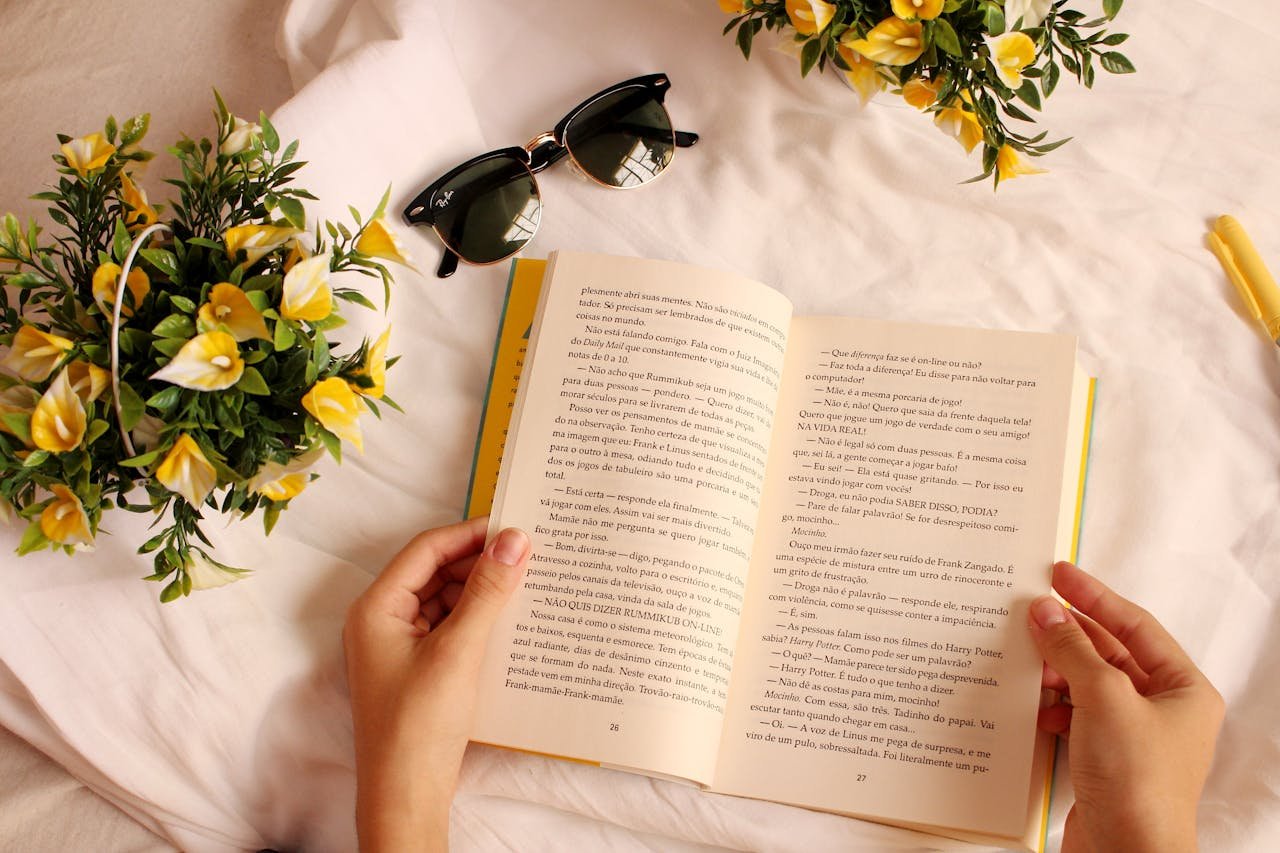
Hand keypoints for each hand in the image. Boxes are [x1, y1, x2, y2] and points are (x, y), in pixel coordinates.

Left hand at [343, 516, 530, 852]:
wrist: (406, 795)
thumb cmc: (419, 725)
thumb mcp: (459, 650)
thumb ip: (487, 592)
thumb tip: (514, 541)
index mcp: (376, 608)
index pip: (426, 549)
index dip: (470, 535)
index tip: (514, 528)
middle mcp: (382, 620)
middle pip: (435, 571)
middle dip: (479, 563)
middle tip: (528, 554)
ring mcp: (399, 645)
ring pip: (445, 599)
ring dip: (482, 591)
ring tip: (526, 583)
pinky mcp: (418, 668)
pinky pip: (450, 627)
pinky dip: (478, 619)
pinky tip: (510, 620)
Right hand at [1029, 561, 1223, 852]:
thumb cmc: (1137, 781)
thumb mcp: (1104, 698)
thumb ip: (1073, 649)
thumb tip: (1045, 611)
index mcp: (1183, 689)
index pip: (1134, 625)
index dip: (1094, 596)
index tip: (1058, 574)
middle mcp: (1163, 710)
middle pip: (1109, 653)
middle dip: (1068, 633)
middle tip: (1029, 609)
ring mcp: (1133, 736)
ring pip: (1088, 684)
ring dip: (1056, 670)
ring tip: (1024, 655)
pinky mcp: (1106, 760)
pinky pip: (1075, 715)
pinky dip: (1052, 706)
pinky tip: (1032, 706)